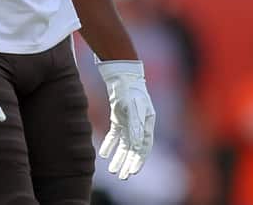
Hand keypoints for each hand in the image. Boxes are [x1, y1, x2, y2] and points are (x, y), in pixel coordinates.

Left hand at [97, 60, 155, 179]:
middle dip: (128, 163)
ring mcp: (129, 122)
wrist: (121, 75)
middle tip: (122, 176)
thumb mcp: (133, 108)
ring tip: (112, 170)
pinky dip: (110, 145)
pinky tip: (104, 154)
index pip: (143, 147)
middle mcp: (139, 125)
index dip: (138, 160)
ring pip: (124, 144)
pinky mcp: (118, 118)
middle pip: (134, 148)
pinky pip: (115, 135)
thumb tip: (136, 144)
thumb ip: (135, 125)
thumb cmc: (130, 90)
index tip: (132, 172)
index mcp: (147, 123)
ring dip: (119, 157)